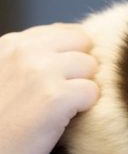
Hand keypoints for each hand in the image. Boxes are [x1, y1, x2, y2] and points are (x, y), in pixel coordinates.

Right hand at [0, 23, 98, 153]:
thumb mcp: (3, 76)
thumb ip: (29, 58)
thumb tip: (75, 46)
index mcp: (12, 43)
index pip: (66, 32)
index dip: (72, 55)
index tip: (61, 78)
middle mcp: (26, 51)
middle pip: (84, 44)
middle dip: (81, 69)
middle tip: (65, 95)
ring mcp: (41, 71)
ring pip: (91, 67)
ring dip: (83, 89)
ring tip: (61, 110)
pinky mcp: (56, 97)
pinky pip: (93, 92)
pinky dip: (84, 109)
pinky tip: (62, 121)